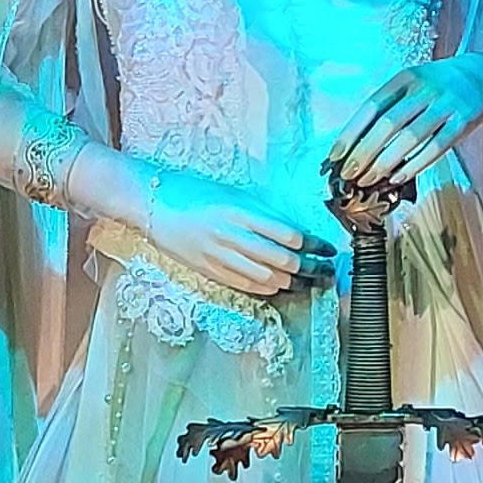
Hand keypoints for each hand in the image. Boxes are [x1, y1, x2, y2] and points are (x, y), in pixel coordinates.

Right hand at [124, 160, 323, 308]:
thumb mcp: (234, 196)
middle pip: (282, 260)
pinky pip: (247, 286)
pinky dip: (269, 288)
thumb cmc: (196, 194)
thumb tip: (296, 234)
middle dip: (310, 267)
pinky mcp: (211, 271)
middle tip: (326, 268)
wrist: (154, 206)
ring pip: (267, 278)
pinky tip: (281, 286)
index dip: (314, 245)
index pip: (288, 234)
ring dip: (293, 282)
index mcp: (239, 212)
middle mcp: (231, 235)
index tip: (328, 248)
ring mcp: (220, 256)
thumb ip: (263, 215)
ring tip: (309, 280)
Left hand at [325, 53, 482, 188]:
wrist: (481, 76)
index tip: (335, 155)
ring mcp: (446, 104)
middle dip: (364, 152)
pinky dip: (415, 164)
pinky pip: (436, 147)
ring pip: (410, 137)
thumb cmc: (437, 86)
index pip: (371, 106)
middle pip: (388, 123)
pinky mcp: (463, 121)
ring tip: (368, 180)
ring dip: (385, 162)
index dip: (351, 132)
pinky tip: (397, 177)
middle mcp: (425, 88)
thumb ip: (388, 108)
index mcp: (405, 78)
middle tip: (349, 174)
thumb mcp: (411, 85)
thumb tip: (355, 144)